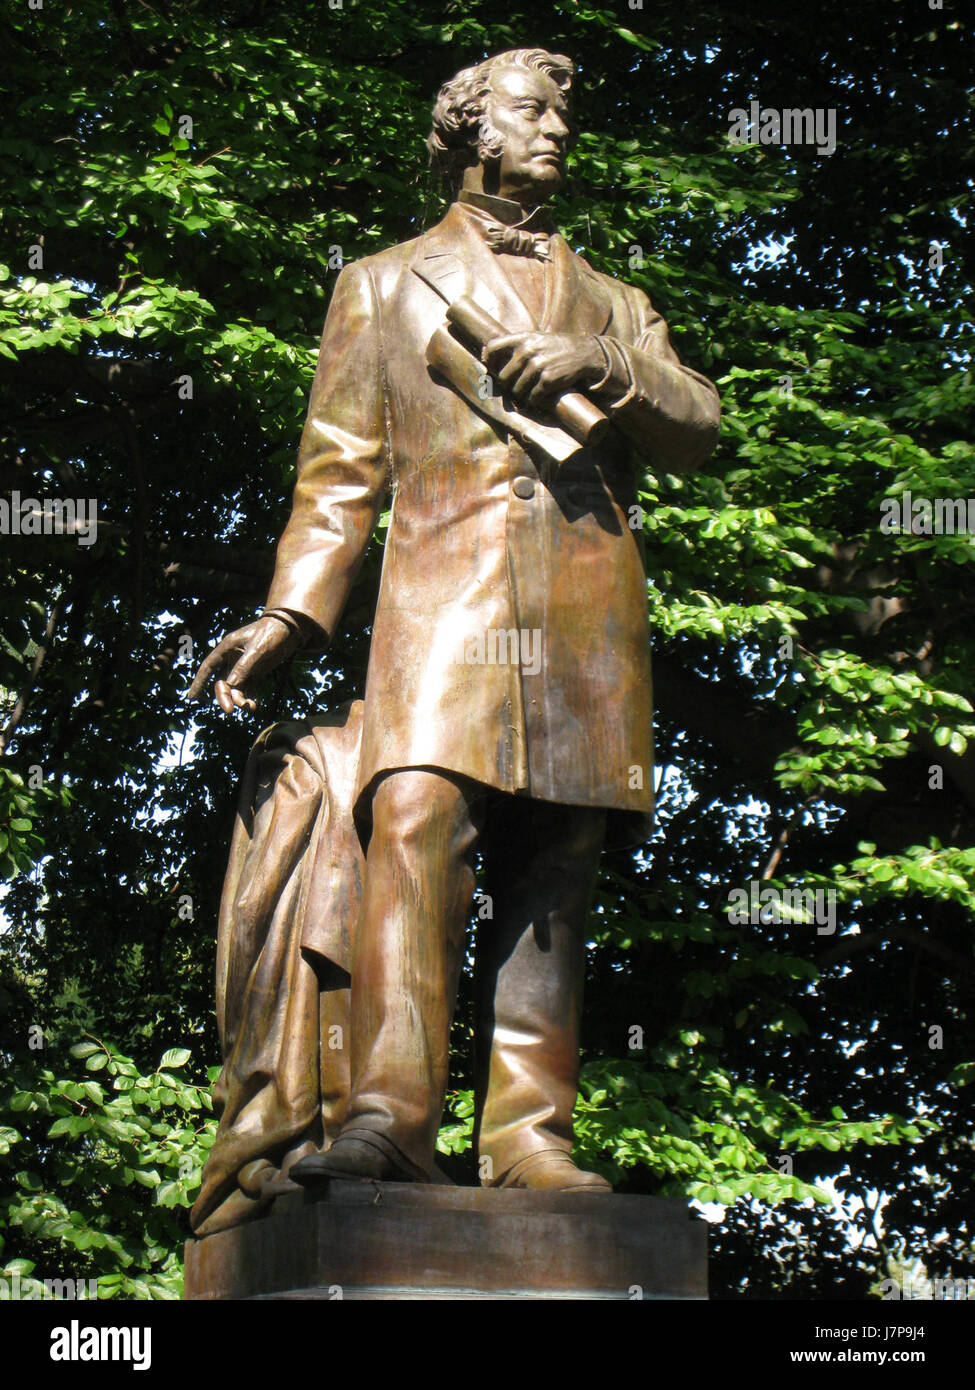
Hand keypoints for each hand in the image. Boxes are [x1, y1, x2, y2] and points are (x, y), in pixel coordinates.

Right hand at [186, 615, 302, 712]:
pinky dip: (249, 698)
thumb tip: (231, 685)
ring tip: (249, 707)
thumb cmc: (272, 633)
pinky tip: (254, 706)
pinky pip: (248, 688)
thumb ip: (244, 666)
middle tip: (230, 710)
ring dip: (239, 698)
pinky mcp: (256, 672)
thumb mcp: (258, 649)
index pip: (208, 667)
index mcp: (227, 648)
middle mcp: (232, 658)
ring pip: (235, 687)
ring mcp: (244, 666)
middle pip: (222, 682)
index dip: (199, 682)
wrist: (291, 628)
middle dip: (224, 696)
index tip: (191, 697)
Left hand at [482, 332, 604, 406]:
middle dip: (510, 386)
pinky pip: (532, 398)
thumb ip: (518, 346)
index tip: (493, 370)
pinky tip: (542, 397)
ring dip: (523, 396)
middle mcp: (528, 350)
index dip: (490, 362)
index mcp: (523, 338)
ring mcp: (538, 366)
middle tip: (519, 387)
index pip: (492, 348)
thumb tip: (489, 357)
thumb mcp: (538, 339)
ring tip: (532, 392)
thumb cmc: (559, 348)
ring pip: (516, 391)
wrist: (587, 354)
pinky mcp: (548, 380)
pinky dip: (536, 401)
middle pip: (503, 377)